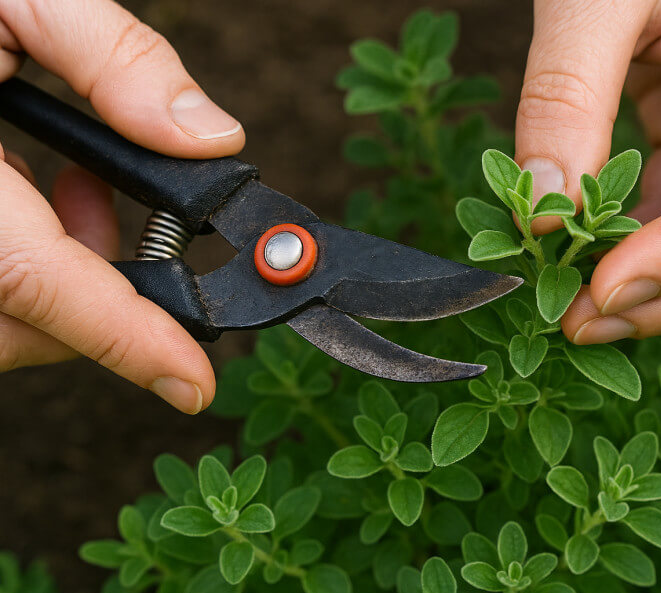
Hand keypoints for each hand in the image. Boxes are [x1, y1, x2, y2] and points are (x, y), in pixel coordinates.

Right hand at [0, 0, 244, 411]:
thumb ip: (112, 57)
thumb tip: (209, 140)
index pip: (33, 280)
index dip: (122, 337)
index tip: (190, 382)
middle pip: (21, 325)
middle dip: (103, 296)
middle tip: (122, 207)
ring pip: (5, 324)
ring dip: (71, 280)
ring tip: (80, 183)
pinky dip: (37, 271)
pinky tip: (41, 193)